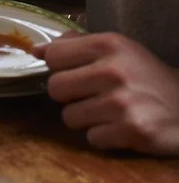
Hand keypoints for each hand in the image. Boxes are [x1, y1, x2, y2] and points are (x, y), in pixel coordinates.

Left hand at [38, 32, 178, 155]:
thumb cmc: (146, 76)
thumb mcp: (117, 50)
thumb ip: (76, 45)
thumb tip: (36, 50)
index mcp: (108, 44)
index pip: (52, 56)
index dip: (59, 68)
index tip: (76, 73)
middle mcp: (114, 70)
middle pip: (54, 88)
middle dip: (69, 96)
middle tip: (92, 96)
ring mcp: (123, 102)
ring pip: (69, 116)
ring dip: (86, 119)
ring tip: (109, 112)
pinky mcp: (133, 130)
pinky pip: (92, 138)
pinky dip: (104, 136)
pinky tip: (122, 127)